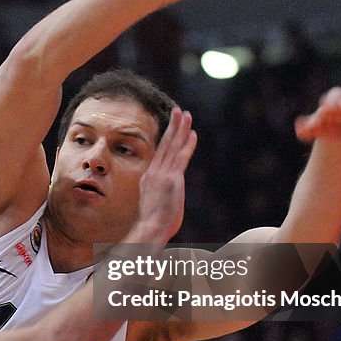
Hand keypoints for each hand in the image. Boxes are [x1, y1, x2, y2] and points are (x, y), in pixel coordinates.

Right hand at [134, 107, 196, 242]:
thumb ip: (158, 198)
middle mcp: (154, 172)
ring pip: (173, 147)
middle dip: (173, 126)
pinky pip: (181, 157)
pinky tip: (192, 134)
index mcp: (148, 178)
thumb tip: (161, 201)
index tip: (172, 126)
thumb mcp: (152, 207)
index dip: (166, 138)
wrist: (149, 229)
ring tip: (186, 115)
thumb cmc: (151, 225)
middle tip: (178, 111)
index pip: (159, 153)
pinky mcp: (172, 179)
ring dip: (180, 129)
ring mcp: (162, 174)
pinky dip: (187, 145)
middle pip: (165, 144)